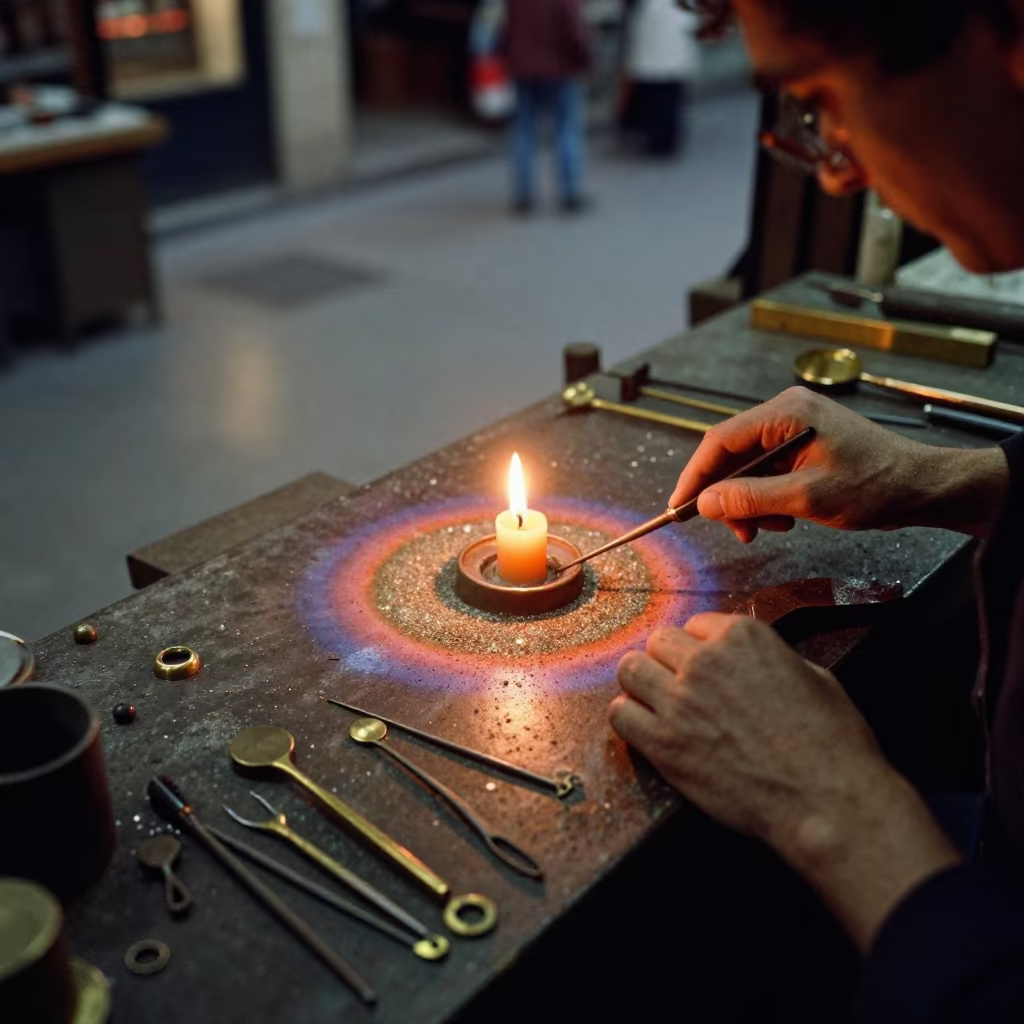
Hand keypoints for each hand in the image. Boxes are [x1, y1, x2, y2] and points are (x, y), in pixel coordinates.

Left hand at [612, 614, 883, 848]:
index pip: (696, 625)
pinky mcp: (663, 744)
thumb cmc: (832, 743)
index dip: (702, 648)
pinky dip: (629, 718)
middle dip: (669, 661)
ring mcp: (680, 701)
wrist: (825, 802)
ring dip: (642, 684)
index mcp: (743, 636)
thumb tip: (753, 662)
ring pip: (630, 670)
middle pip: (658, 642)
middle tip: (680, 685)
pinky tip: (645, 728)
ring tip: (656, 703)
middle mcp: (705, 660)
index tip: (706, 666)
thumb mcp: (813, 677)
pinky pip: (620, 714)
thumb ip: (771, 659)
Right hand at [671, 386, 1005, 541]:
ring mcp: (795, 427)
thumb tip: (705, 503)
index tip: (679, 507)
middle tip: (735, 529)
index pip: (720, 440)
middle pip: (731, 454)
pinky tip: (784, 518)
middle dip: (727, 495)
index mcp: (786, 413)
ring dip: (749, 502)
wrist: (923, 487)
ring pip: (747, 467)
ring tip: (769, 527)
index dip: (695, 475)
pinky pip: (767, 471)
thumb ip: (750, 499)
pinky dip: (766, 498)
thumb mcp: (807, 498)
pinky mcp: (803, 444)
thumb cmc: (875, 486)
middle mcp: (786, 413)